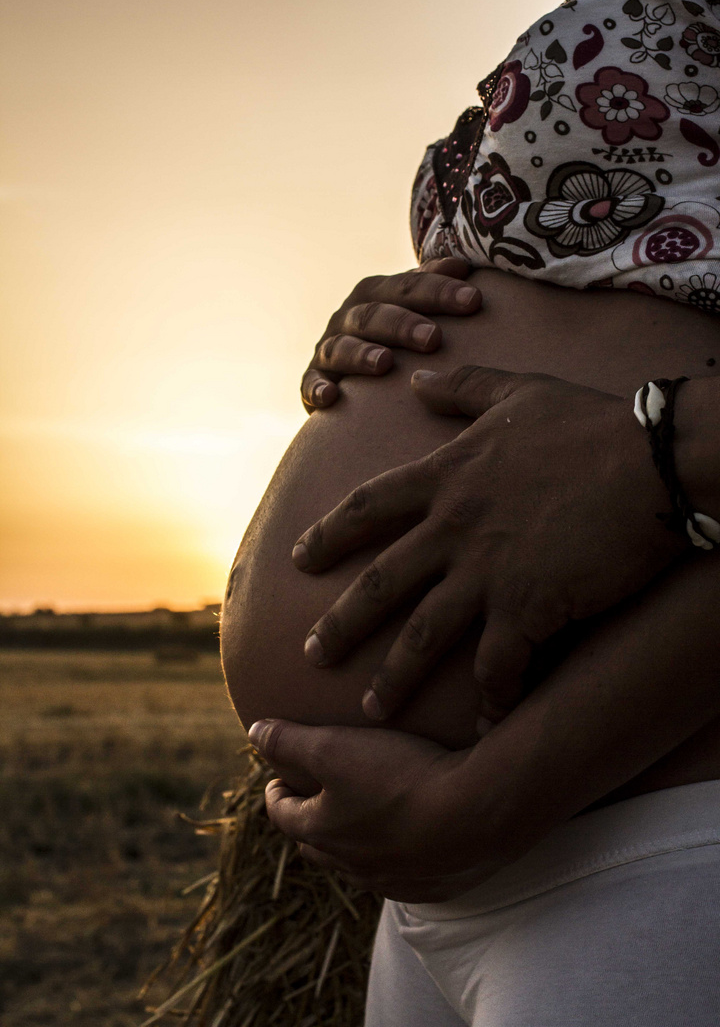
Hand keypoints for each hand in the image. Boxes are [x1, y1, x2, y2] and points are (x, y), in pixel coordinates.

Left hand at [248, 718, 496, 900]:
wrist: (477, 814)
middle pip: (317, 846)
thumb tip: (254, 732)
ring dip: (351, 844)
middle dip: (309, 822)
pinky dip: (394, 857)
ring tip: (360, 819)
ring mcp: (394, 880)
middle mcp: (353, 866)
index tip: (278, 778)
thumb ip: (290, 740)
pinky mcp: (433, 886)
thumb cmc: (400, 777)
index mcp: (323, 832)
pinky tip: (409, 840)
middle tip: (312, 799)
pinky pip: (403, 875)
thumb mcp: (334, 746)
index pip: (284, 814)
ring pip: (359, 866)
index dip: (276, 794)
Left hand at [293, 366, 686, 723]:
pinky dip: (489, 698)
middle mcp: (453, 528)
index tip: (299, 557)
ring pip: (423, 634)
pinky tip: (482, 723)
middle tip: (311, 652)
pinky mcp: (528, 606)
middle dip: (341, 622)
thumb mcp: (519, 392)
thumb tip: (418, 378)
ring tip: (370, 708)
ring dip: (393, 676)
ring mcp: (487, 570)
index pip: (367, 508)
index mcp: (446, 478)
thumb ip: (464, 387)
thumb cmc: (590, 424)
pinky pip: (497, 665)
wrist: (651, 460)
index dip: (329, 534)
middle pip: (379, 583)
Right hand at [300, 259, 481, 412]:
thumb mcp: (411, 307)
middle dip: (403, 325)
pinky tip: (330, 397)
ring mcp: (328, 347)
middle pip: (374, 315)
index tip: (473, 300)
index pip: (407, 286)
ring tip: (384, 363)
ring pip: (341, 347)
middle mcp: (349, 316)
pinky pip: (310, 383)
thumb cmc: (395, 337)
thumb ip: (432, 286)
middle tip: (433, 338)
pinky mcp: (313, 380)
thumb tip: (463, 267)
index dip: (438, 291)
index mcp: (377, 294)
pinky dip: (317, 388)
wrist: (346, 372)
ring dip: (361, 353)